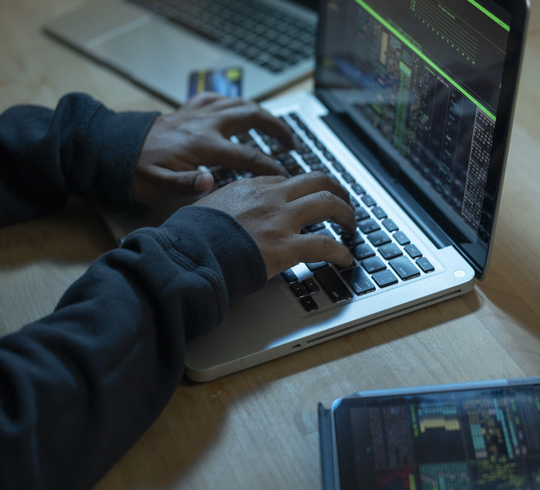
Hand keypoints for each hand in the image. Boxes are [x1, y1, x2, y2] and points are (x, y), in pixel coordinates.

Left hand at [131, 93, 294, 205]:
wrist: (112, 151)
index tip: (286, 175)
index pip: (247, 154)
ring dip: (261, 113)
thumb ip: (186, 185)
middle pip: (251, 116)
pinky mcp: (187, 110)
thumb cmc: (136, 172)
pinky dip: (233, 102)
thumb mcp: (158, 186)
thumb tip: (211, 182)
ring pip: (238, 103)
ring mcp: (197, 114)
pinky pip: (217, 98)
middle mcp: (204, 124)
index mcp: (202, 145)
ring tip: (275, 128)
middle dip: (276, 128)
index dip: (270, 165)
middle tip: (291, 143)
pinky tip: (240, 110)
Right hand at [195, 171, 356, 278]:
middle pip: (317, 180)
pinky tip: (345, 258)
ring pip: (328, 203)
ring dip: (346, 213)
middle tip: (343, 203)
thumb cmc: (191, 235)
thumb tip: (224, 215)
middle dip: (336, 190)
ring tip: (351, 225)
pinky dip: (340, 251)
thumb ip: (223, 207)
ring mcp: (281, 220)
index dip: (303, 190)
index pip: (287, 181)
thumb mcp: (205, 208)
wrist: (188, 252)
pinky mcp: (286, 247)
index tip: (308, 199)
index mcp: (251, 187)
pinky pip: (324, 244)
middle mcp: (271, 197)